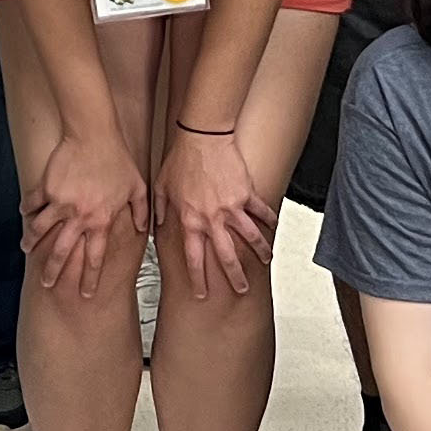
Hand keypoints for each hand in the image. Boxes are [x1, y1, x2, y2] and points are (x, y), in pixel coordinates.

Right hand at [23, 125, 146, 297]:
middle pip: (62, 252)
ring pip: (41, 230)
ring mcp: (60, 202)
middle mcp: (79, 216)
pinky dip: (27, 210)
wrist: (94, 135)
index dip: (90, 278)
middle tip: (48, 282)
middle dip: (54, 271)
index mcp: (101, 220)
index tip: (86, 293)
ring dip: (32, 242)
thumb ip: (140, 211)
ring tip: (27, 249)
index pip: (94, 258)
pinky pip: (32, 203)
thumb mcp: (137, 187)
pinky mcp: (46, 187)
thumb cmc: (117, 159)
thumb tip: (144, 228)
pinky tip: (24, 216)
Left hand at [153, 126, 272, 299]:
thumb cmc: (180, 159)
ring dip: (260, 252)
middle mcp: (213, 219)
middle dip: (235, 277)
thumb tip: (157, 226)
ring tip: (266, 261)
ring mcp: (232, 207)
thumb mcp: (161, 187)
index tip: (202, 293)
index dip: (198, 279)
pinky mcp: (247, 193)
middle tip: (241, 290)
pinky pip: (261, 211)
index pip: (194, 258)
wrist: (202, 137)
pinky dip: (269, 221)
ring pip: (251, 237)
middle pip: (227, 256)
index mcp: (191, 220)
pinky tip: (273, 229)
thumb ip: (161, 211)